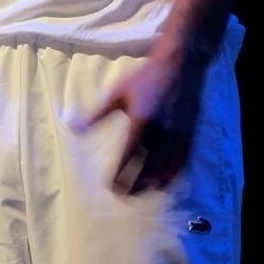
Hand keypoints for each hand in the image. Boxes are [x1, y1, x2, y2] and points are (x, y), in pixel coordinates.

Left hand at [75, 53, 206, 195]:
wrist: (178, 65)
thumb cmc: (144, 78)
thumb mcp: (118, 93)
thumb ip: (99, 114)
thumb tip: (76, 129)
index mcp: (141, 123)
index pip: (128, 156)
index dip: (120, 174)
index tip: (110, 188)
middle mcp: (160, 133)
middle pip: (148, 167)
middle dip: (137, 185)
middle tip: (125, 198)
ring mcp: (176, 135)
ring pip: (166, 168)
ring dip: (154, 183)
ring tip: (143, 193)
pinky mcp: (188, 134)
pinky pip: (181, 161)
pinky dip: (173, 175)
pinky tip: (166, 182)